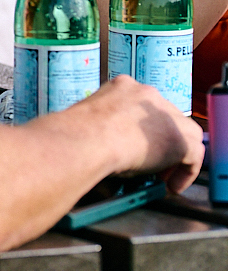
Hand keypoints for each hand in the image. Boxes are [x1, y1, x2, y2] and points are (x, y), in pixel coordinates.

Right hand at [79, 75, 203, 192]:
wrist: (87, 138)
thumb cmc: (79, 133)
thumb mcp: (93, 120)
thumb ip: (107, 124)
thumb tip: (110, 144)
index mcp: (123, 86)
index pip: (144, 107)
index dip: (145, 128)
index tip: (139, 144)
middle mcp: (148, 95)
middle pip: (168, 118)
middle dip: (163, 139)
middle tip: (154, 160)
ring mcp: (166, 114)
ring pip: (186, 134)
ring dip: (177, 154)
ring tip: (165, 175)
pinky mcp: (179, 138)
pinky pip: (193, 156)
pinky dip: (185, 173)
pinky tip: (171, 186)